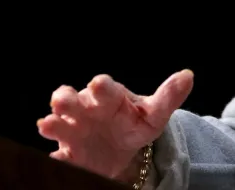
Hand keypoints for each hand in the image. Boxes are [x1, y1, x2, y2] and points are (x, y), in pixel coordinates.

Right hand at [38, 70, 193, 181]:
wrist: (121, 148)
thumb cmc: (135, 122)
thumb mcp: (155, 113)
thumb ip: (169, 96)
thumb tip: (188, 75)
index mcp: (108, 96)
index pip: (103, 87)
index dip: (100, 85)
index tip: (99, 85)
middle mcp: (86, 109)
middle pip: (71, 99)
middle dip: (64, 99)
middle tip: (62, 102)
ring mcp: (75, 130)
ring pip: (58, 123)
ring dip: (51, 123)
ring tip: (46, 125)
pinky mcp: (70, 153)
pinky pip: (59, 154)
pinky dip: (56, 156)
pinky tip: (56, 159)